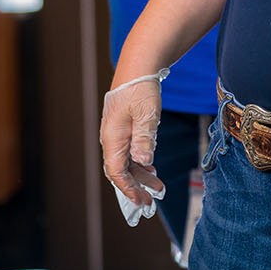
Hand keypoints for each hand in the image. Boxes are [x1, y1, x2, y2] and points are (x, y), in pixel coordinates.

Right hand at [99, 69, 169, 224]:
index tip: (141, 201)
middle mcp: (112, 138)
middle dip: (136, 186)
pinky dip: (140, 162)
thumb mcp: (146, 114)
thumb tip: (143, 162)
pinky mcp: (124, 128)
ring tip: (158, 185)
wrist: (138, 68)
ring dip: (141, 175)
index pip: (117, 171)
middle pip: (120, 170)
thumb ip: (145, 139)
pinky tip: (152, 167)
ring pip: (126, 162)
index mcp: (113, 137)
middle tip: (152, 199)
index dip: (128, 188)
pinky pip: (129, 152)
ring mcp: (117, 133)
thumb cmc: (140, 89)